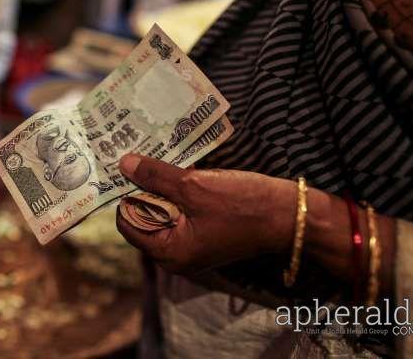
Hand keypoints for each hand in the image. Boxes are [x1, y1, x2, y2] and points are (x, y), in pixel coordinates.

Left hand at [116, 154, 298, 273]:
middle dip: (143, 188)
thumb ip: (156, 176)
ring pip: (164, 212)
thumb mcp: (193, 186)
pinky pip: (182, 212)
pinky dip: (179, 193)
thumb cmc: (241, 205)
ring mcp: (192, 245)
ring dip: (162, 187)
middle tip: (141, 157)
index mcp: (169, 252)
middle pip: (144, 218)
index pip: (128, 223)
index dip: (125, 195)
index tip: (126, 167)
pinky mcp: (205, 234)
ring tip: (160, 159)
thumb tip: (123, 164)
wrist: (288, 216)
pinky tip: (182, 170)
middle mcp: (177, 255)